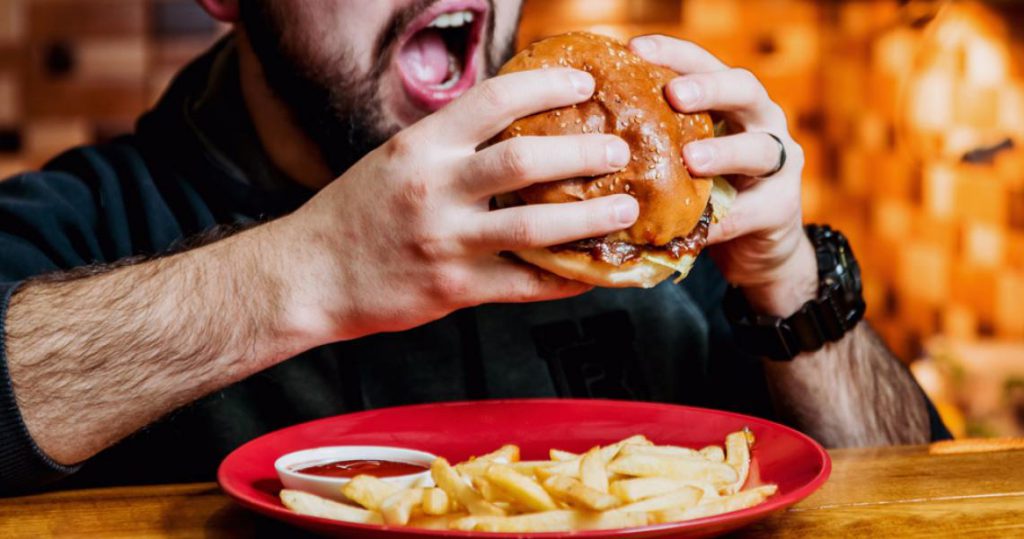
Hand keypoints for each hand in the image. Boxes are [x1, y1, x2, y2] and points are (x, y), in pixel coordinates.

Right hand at [274, 68, 638, 340]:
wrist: (310, 275)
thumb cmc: (356, 213)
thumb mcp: (396, 161)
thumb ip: (451, 145)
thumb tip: (516, 123)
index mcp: (421, 147)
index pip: (494, 100)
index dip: (547, 86)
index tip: (584, 84)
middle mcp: (434, 189)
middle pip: (524, 160)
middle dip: (582, 152)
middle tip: (618, 150)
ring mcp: (446, 241)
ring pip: (534, 227)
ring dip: (589, 217)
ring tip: (625, 209)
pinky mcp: (455, 288)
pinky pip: (525, 284)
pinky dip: (566, 278)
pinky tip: (593, 272)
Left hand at [630, 35, 817, 316]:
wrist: (754, 247)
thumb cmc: (704, 192)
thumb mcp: (680, 158)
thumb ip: (654, 141)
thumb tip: (583, 133)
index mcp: (731, 102)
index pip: (704, 64)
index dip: (673, 54)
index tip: (635, 49)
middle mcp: (762, 122)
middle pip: (745, 90)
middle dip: (709, 89)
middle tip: (674, 95)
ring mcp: (779, 165)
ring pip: (760, 149)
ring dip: (724, 151)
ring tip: (692, 159)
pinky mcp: (781, 209)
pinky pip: (751, 212)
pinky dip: (722, 220)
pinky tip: (693, 227)